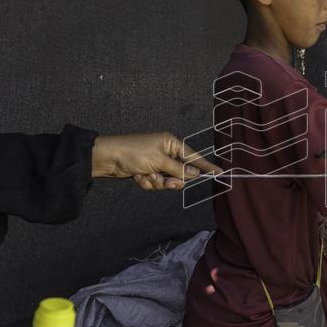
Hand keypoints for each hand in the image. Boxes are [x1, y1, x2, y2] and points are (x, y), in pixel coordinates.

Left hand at [91, 132, 219, 189]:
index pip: (193, 157)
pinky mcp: (147, 172)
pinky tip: (137, 176)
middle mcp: (165, 152)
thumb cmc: (133, 152)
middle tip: (167, 182)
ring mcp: (156, 163)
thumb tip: (195, 173)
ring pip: (167, 181)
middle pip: (181, 173)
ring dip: (157, 182)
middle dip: (172, 179)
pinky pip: (155, 184)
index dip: (205, 166)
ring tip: (145, 175)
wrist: (107, 158)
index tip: (219, 172)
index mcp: (171, 143)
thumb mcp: (158, 160)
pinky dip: (147, 183)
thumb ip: (178, 169)